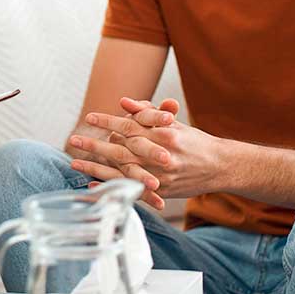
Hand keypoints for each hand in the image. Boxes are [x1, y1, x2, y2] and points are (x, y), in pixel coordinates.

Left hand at [68, 96, 223, 208]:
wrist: (221, 167)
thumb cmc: (194, 141)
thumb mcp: (173, 123)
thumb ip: (147, 113)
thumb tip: (124, 102)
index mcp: (164, 134)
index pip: (130, 126)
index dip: (108, 122)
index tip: (89, 118)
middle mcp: (162, 155)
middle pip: (121, 150)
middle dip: (94, 146)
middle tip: (73, 140)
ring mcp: (161, 176)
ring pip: (121, 171)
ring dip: (96, 168)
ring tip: (75, 163)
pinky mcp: (161, 191)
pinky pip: (130, 189)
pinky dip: (111, 186)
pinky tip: (93, 183)